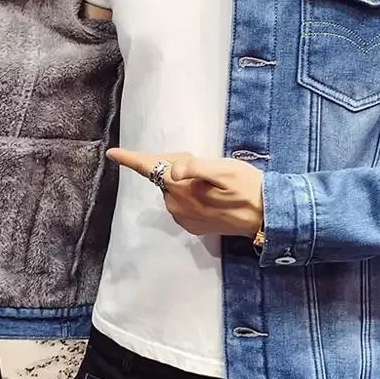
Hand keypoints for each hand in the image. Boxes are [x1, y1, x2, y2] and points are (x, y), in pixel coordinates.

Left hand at [106, 148, 263, 237]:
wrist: (266, 216)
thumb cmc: (247, 187)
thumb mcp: (224, 169)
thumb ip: (195, 167)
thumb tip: (172, 171)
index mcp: (181, 189)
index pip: (149, 170)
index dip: (130, 159)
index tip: (112, 152)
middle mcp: (177, 206)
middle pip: (164, 178)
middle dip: (174, 165)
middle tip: (203, 162)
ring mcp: (185, 218)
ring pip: (174, 191)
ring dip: (184, 181)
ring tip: (212, 179)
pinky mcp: (194, 226)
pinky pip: (183, 204)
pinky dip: (190, 194)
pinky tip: (211, 193)